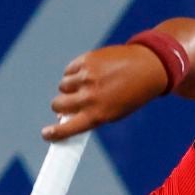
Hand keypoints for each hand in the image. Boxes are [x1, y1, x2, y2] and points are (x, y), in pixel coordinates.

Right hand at [42, 44, 168, 140]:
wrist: (149, 68)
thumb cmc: (130, 94)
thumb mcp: (113, 112)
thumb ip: (89, 115)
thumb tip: (62, 115)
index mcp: (98, 114)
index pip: (68, 128)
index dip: (54, 133)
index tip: (46, 134)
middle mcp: (91, 96)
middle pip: (57, 104)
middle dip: (60, 105)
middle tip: (69, 102)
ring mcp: (87, 77)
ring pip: (63, 86)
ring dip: (70, 87)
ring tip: (88, 84)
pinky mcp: (86, 60)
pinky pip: (69, 70)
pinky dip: (75, 72)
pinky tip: (91, 72)